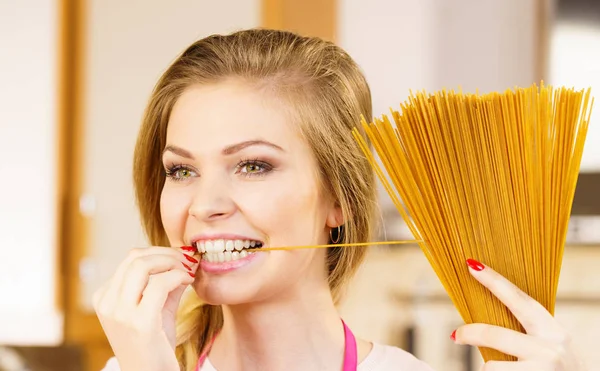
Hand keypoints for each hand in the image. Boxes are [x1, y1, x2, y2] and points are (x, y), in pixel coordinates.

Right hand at [93, 246, 198, 370]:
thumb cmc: (155, 344)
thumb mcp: (157, 307)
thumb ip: (166, 282)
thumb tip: (186, 257)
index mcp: (105, 298)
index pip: (131, 259)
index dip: (160, 252)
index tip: (182, 256)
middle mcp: (107, 304)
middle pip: (135, 257)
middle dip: (167, 253)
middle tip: (188, 260)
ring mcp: (120, 314)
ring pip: (143, 265)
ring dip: (172, 261)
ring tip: (189, 270)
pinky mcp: (139, 323)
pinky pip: (159, 284)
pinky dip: (177, 275)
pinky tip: (188, 280)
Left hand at [451, 259, 585, 370]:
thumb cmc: (558, 368)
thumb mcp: (551, 345)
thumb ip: (529, 331)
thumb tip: (485, 318)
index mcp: (554, 331)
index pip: (520, 300)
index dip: (495, 282)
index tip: (472, 266)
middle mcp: (550, 350)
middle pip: (495, 335)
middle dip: (470, 333)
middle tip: (456, 335)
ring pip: (491, 366)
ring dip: (488, 368)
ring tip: (500, 370)